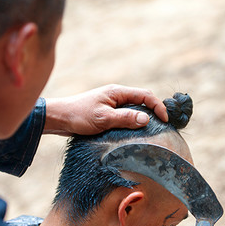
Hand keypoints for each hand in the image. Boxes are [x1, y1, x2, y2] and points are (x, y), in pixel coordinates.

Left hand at [43, 84, 167, 135]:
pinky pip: (126, 115)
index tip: (165, 120)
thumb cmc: (79, 116)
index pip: (145, 95)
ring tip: (152, 131)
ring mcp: (112, 103)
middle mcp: (117, 95)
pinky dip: (134, 122)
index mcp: (117, 92)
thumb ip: (125, 118)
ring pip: (135, 108)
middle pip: (142, 100)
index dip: (158, 106)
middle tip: (163, 126)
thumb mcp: (103, 119)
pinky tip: (135, 133)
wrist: (59, 118)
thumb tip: (146, 119)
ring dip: (144, 117)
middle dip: (154, 110)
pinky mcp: (107, 112)